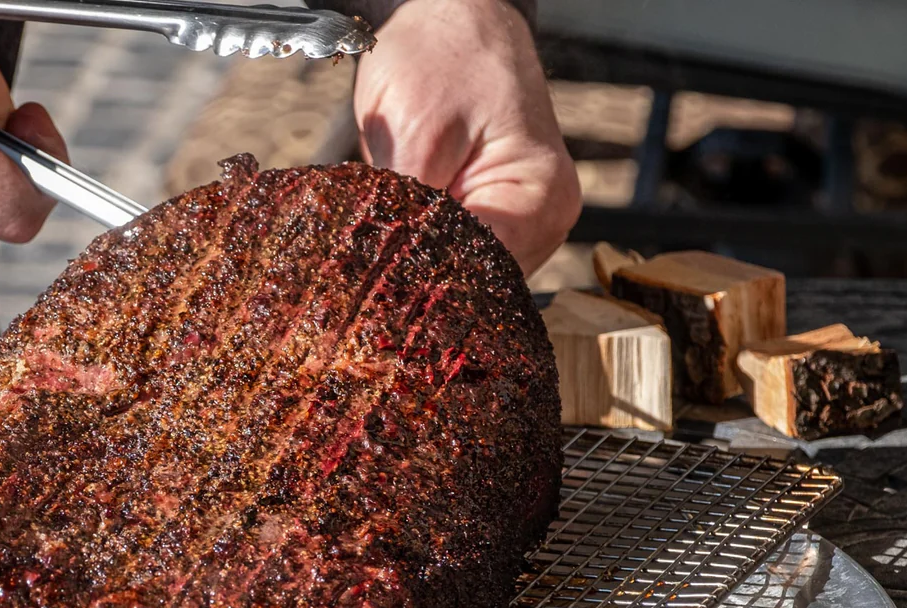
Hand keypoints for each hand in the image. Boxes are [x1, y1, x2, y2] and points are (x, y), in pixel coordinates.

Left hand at [354, 0, 580, 273]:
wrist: (449, 20)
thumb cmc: (443, 57)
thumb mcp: (418, 132)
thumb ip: (411, 212)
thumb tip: (391, 273)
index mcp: (540, 199)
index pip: (483, 274)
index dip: (426, 279)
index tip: (376, 274)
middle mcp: (539, 224)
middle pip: (473, 283)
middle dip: (418, 273)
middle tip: (366, 258)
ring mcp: (514, 226)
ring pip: (457, 273)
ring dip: (414, 260)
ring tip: (377, 234)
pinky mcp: (483, 221)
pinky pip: (447, 254)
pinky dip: (415, 247)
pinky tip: (389, 230)